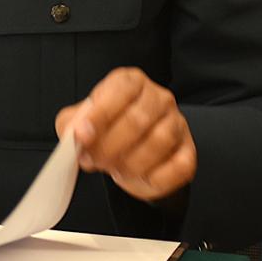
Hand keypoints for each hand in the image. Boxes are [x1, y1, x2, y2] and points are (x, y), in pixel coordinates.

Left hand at [56, 67, 196, 201]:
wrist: (127, 151)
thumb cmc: (104, 129)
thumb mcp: (80, 120)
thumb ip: (72, 123)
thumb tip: (75, 132)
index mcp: (131, 82)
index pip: (120, 90)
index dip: (100, 114)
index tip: (82, 134)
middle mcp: (158, 98)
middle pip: (138, 119)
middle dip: (109, 145)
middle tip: (92, 160)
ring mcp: (177, 123)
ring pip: (159, 142)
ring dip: (130, 163)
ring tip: (112, 169)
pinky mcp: (188, 151)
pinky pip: (178, 166)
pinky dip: (155, 177)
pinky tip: (137, 177)